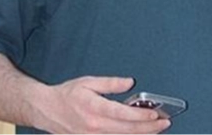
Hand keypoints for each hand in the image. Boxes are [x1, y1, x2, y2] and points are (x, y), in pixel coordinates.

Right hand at [36, 76, 170, 134]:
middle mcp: (95, 126)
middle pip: (127, 130)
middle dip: (149, 128)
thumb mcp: (88, 82)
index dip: (142, 116)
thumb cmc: (67, 94)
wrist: (46, 110)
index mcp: (95, 109)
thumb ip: (110, 83)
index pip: (124, 114)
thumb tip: (130, 83)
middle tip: (165, 123)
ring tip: (157, 130)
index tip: (156, 114)